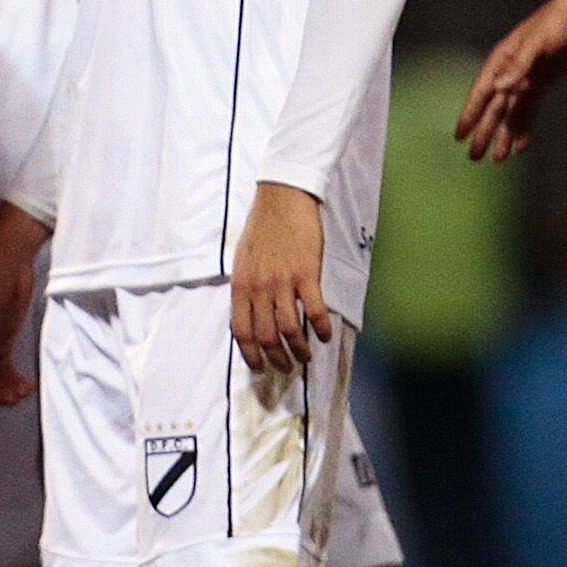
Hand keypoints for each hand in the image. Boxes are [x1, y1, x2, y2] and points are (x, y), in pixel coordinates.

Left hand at [228, 182, 333, 374]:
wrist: (281, 199)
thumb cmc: (262, 228)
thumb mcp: (242, 260)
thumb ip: (245, 288)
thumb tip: (248, 314)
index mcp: (241, 286)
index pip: (241, 331)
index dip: (251, 354)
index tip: (260, 367)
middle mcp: (259, 288)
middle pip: (266, 335)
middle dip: (277, 357)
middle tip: (287, 367)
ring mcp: (282, 282)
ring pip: (290, 329)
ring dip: (300, 349)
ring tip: (307, 357)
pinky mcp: (306, 274)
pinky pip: (315, 310)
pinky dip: (321, 328)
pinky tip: (326, 336)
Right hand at [456, 0, 566, 161]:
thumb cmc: (556, 23)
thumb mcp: (537, 43)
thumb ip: (519, 66)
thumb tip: (500, 88)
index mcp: (502, 61)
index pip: (481, 93)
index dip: (469, 115)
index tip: (459, 135)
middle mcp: (509, 72)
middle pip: (493, 109)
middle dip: (483, 133)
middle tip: (474, 157)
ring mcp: (525, 79)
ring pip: (510, 113)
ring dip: (503, 135)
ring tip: (497, 159)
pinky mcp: (541, 83)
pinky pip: (529, 110)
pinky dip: (524, 128)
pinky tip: (520, 145)